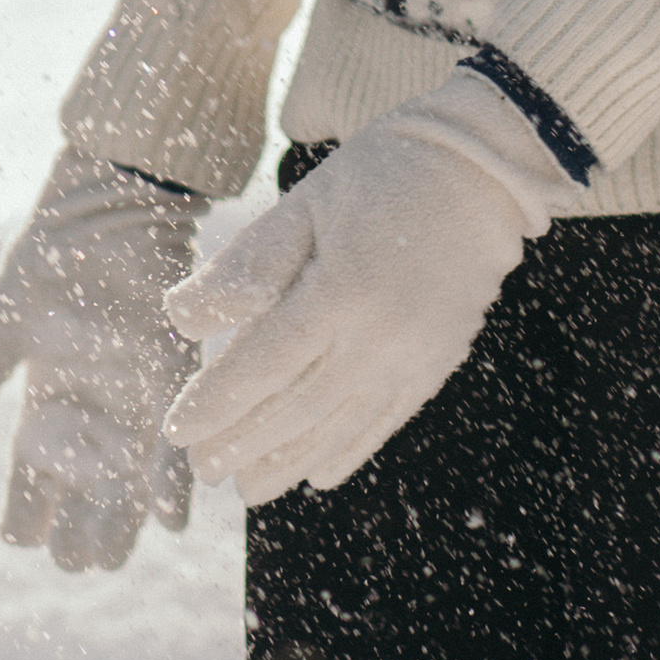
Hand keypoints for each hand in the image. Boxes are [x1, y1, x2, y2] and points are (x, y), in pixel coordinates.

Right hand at [0, 145, 201, 569]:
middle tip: (73, 564)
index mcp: (46, 402)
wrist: (106, 202)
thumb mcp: (3, 323)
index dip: (23, 508)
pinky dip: (172, 480)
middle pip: (83, 489)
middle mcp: (92, 411)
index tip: (16, 539)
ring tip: (112, 560)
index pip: (30, 474)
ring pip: (127, 480)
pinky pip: (173, 440)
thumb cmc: (50, 257)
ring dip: (123, 520)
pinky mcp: (172, 377)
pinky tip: (172, 520)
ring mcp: (133, 398)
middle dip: (78, 529)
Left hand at [161, 73, 561, 505]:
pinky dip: (348, 452)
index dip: (216, 404)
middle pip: (297, 410)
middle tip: (201, 470)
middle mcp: (379, 338)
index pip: (262, 366)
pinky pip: (386, 422)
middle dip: (243, 445)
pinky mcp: (436, 364)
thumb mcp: (305, 202)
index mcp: (340, 292)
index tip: (177, 431)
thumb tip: (182, 318)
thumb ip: (247, 265)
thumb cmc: (380, 174)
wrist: (483, 170)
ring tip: (247, 489)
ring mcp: (414, 358)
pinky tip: (317, 474)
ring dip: (288, 463)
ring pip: (339, 428)